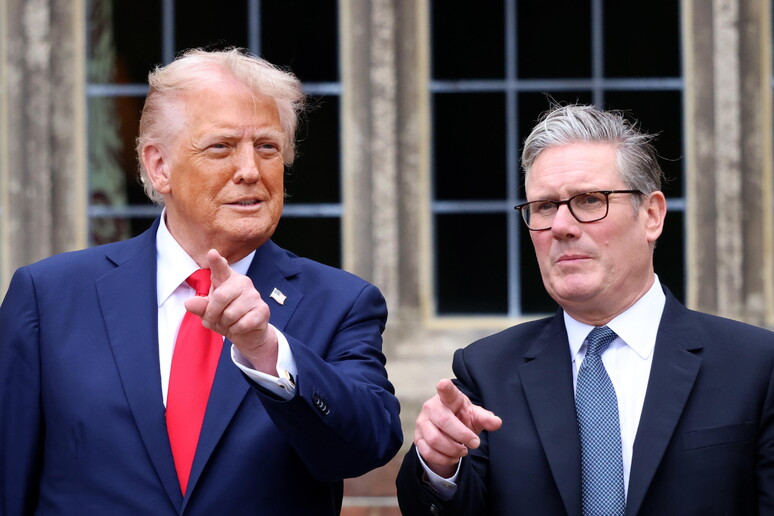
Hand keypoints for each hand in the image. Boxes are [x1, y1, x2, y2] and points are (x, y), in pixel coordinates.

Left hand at [185, 249, 278, 373]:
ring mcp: (254, 295)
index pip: (220, 268)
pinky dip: (235, 330)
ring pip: (230, 314)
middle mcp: (242, 282)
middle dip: (212, 314)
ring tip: (228, 324)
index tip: (212, 254)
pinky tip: (239, 327)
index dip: (216, 261)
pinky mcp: (262, 309)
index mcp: (226, 279)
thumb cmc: (225, 317)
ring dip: (224, 325)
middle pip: (220, 296)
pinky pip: (242, 324)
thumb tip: (189, 303)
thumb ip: (199, 306)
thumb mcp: (208, 312)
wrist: (247, 333)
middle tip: (213, 321)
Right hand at [414, 379, 501, 477]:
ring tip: (463, 451)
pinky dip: (443, 459)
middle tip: (475, 443)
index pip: (446, 391)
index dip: (444, 388)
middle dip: (462, 435)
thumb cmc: (462, 418)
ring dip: (453, 449)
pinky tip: (453, 457)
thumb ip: (485, 418)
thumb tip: (497, 422)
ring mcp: (422, 422)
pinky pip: (428, 452)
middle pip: (444, 421)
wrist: (447, 430)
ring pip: (434, 439)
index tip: (443, 383)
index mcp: (448, 398)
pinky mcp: (417, 437)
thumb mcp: (475, 416)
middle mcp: (431, 407)